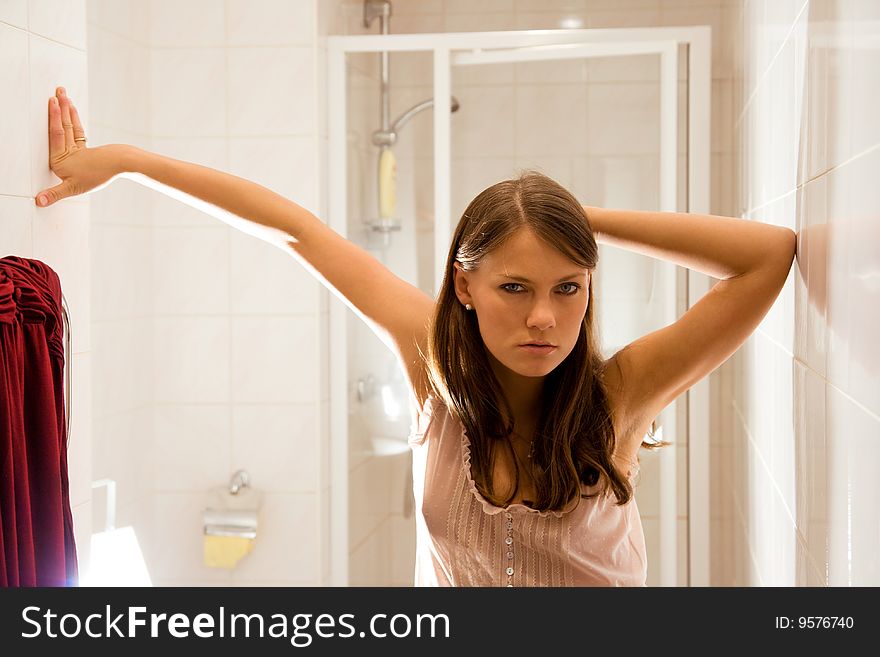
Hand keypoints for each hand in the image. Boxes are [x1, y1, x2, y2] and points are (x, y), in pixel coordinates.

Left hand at [35, 87, 124, 206]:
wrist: (125, 164)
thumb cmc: (101, 173)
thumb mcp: (73, 186)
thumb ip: (55, 193)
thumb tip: (39, 202)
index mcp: (60, 166)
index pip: (54, 137)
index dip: (53, 118)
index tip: (53, 102)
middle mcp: (66, 160)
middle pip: (59, 130)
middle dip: (58, 110)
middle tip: (57, 92)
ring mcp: (75, 155)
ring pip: (67, 128)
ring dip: (65, 110)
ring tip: (62, 93)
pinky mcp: (85, 152)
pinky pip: (76, 132)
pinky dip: (74, 119)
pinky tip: (71, 108)